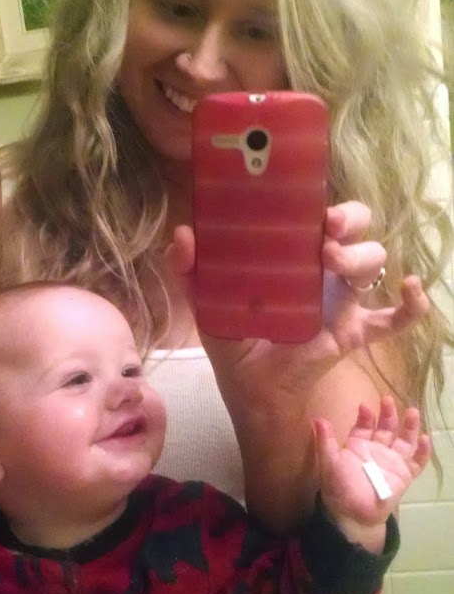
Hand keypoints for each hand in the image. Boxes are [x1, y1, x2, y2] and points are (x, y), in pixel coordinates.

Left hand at [169, 203, 428, 397]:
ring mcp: (344, 299)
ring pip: (373, 262)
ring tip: (332, 265)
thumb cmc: (234, 338)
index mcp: (295, 255)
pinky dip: (411, 305)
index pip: (322, 216)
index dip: (326, 204)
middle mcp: (325, 270)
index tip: (318, 209)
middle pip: (356, 230)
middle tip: (328, 230)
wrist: (251, 389)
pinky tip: (410, 290)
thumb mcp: (206, 301)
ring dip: (361, 257)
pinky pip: (395, 318)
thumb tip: (182, 235)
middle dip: (352, 220)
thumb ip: (190, 270)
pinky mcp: (354, 331)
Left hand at [315, 396, 430, 549]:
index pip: (365, 425)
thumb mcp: (329, 463)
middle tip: (387, 400)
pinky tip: (425, 439)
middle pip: (386, 427)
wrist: (352, 515)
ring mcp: (392, 462)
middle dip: (388, 414)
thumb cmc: (338, 488)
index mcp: (359, 444)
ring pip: (404, 440)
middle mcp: (377, 449)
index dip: (366, 415)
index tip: (365, 406)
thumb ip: (325, 442)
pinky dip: (422, 452)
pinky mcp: (404, 476)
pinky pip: (416, 462)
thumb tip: (318, 419)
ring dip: (409, 427)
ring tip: (412, 412)